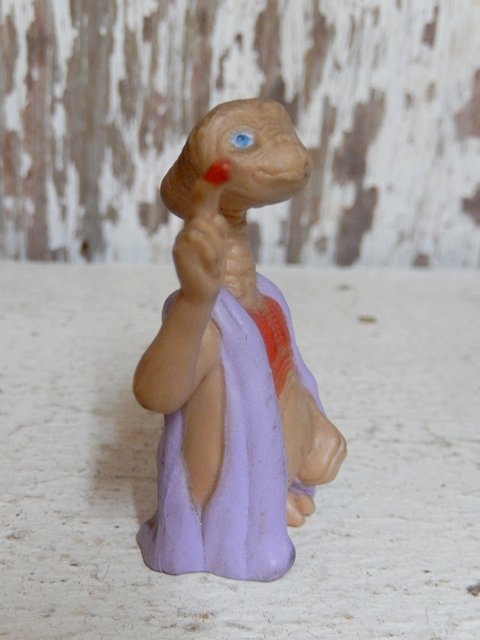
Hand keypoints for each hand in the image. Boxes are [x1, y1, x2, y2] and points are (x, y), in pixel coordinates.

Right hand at [173, 161, 230, 304]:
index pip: (203, 197)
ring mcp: (181, 241)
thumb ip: (216, 221)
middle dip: (218, 235)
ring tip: (210, 261)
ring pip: (206, 229)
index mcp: (198, 222)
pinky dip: (209, 256)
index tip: (224, 164)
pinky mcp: (179, 253)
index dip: (212, 181)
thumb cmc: (212, 264)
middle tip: (216, 254)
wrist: (201, 292)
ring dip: (215, 247)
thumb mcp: (218, 239)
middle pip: (209, 217)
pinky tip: (206, 267)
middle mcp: (187, 229)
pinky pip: (201, 244)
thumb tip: (219, 200)